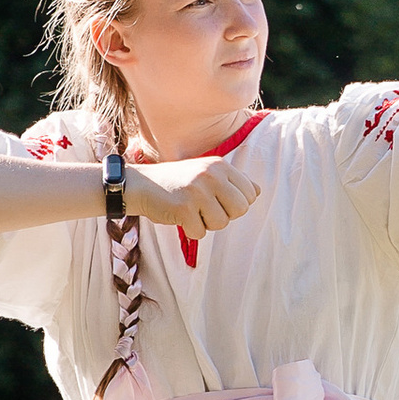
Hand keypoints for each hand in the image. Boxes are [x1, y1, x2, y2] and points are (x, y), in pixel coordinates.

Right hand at [126, 153, 262, 235]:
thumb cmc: (177, 183)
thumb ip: (232, 182)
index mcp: (220, 165)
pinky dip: (190, 231)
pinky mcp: (184, 208)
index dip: (235, 204)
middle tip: (205, 209)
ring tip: (191, 211)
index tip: (217, 200)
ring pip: (222, 223)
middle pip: (241, 209)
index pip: (250, 194)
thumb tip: (257, 192)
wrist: (141, 185)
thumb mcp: (206, 174)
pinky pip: (200, 233)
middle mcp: (212, 175)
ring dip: (206, 224)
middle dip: (225, 215)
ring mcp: (198, 191)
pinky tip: (179, 217)